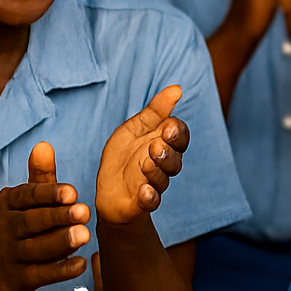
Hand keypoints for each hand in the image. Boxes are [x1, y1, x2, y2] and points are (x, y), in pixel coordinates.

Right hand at [0, 141, 92, 290]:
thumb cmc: (24, 225)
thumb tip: (43, 145)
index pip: (28, 196)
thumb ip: (40, 176)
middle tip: (84, 212)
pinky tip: (82, 264)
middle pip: (33, 222)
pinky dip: (60, 271)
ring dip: (60, 242)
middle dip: (57, 217)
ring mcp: (14, 255)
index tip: (71, 192)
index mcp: (10, 204)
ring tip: (85, 236)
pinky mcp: (23, 279)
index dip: (48, 194)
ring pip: (36, 249)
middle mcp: (9, 229)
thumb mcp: (29, 200)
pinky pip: (41, 275)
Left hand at [96, 85, 188, 224]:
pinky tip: (143, 191)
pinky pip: (152, 201)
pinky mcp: (142, 202)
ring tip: (146, 163)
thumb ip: (156, 111)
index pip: (180, 136)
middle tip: (157, 145)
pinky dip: (149, 197)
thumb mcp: (135, 128)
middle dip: (168, 151)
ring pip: (163, 178)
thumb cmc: (124, 157)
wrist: (109, 192)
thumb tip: (177, 88)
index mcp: (165, 144)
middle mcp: (164, 164)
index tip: (167, 126)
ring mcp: (154, 183)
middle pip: (176, 158)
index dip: (177, 132)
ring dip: (157, 170)